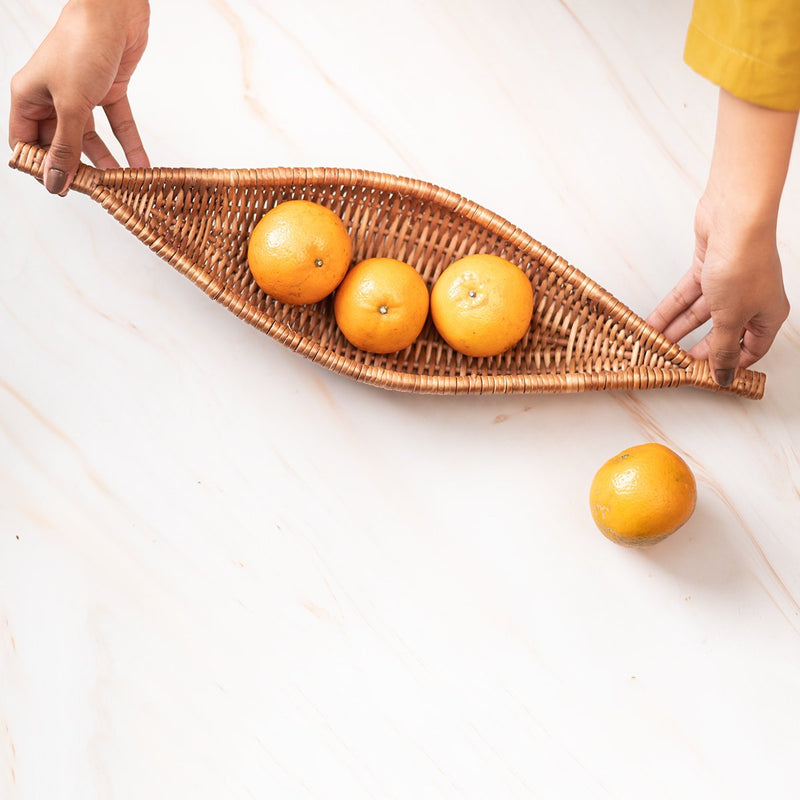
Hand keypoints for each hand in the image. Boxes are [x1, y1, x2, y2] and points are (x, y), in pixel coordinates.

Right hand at [8, 0, 150, 194]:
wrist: (114, 10)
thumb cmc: (81, 45)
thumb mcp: (72, 105)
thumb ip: (66, 147)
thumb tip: (55, 181)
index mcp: (29, 97)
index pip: (27, 142)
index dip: (41, 167)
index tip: (61, 189)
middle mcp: (52, 97)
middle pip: (61, 144)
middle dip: (78, 169)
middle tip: (96, 193)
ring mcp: (81, 94)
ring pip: (91, 138)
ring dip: (106, 162)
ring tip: (121, 186)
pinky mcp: (108, 90)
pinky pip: (117, 124)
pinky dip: (129, 144)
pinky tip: (141, 166)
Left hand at [647, 90, 796, 385]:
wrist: (735, 217)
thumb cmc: (744, 263)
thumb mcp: (729, 318)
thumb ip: (722, 349)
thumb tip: (723, 377)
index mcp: (769, 316)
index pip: (750, 351)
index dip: (728, 366)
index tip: (705, 378)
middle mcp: (751, 300)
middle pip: (721, 333)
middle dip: (697, 349)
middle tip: (675, 364)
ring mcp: (729, 284)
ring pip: (699, 315)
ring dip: (676, 331)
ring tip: (655, 347)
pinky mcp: (708, 269)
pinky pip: (687, 297)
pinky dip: (670, 310)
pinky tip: (652, 324)